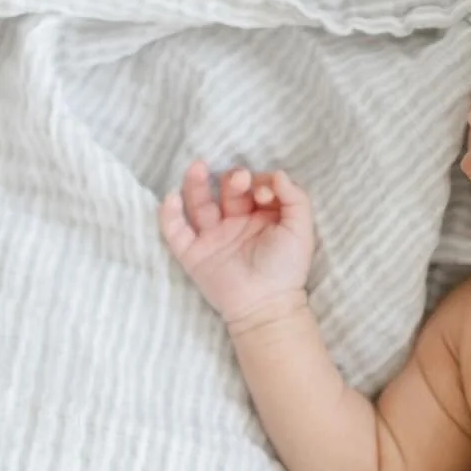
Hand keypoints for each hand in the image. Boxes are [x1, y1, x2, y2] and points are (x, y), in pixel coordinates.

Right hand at [159, 160, 315, 327]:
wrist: (265, 304)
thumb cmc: (286, 267)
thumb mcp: (301, 229)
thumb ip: (295, 198)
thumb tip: (278, 173)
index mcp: (262, 217)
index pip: (255, 188)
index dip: (259, 183)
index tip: (264, 195)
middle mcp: (236, 223)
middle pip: (227, 191)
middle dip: (232, 179)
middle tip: (240, 179)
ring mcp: (213, 237)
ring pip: (199, 204)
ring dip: (196, 184)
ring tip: (198, 166)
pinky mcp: (193, 253)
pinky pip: (175, 230)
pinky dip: (169, 214)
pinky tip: (172, 197)